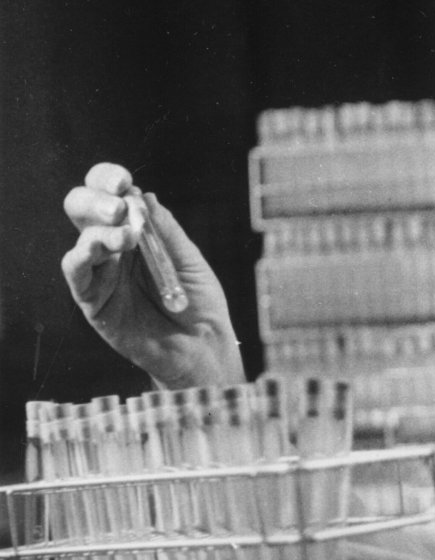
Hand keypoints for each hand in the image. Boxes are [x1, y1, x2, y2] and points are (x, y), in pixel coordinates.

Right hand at [62, 163, 245, 388]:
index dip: (108, 180)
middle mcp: (115, 247)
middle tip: (119, 205)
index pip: (112, 195)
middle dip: (96, 198)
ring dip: (100, 230)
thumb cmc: (200, 303)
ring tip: (129, 237)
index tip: (123, 181)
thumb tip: (146, 196)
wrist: (203, 346)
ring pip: (82, 238)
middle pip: (85, 208)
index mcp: (139, 231)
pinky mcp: (93, 299)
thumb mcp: (190, 261)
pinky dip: (82, 256)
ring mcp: (101, 272)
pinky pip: (75, 272)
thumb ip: (167, 232)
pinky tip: (101, 251)